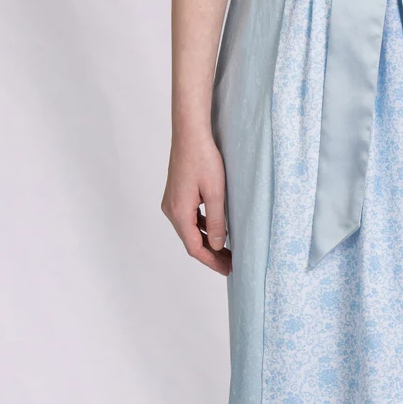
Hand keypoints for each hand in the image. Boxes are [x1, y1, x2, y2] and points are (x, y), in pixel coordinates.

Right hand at [161, 130, 231, 275]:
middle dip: (211, 254)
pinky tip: (216, 230)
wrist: (189, 134)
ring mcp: (171, 203)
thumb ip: (217, 220)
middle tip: (231, 263)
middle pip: (191, 241)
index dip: (212, 261)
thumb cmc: (203, 158)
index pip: (195, 248)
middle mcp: (171, 210)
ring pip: (190, 231)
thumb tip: (218, 245)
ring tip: (227, 250)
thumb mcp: (216, 191)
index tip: (229, 269)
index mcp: (179, 212)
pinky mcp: (176, 196)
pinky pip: (188, 219)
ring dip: (207, 242)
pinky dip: (202, 228)